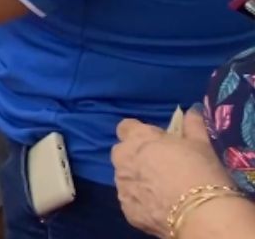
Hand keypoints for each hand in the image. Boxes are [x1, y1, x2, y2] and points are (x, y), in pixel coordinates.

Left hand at [112, 109, 233, 236]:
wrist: (201, 213)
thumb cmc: (201, 171)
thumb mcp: (201, 144)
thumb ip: (192, 124)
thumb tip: (192, 110)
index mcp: (137, 138)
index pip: (126, 126)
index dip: (139, 132)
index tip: (155, 140)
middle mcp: (122, 160)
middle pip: (122, 153)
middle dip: (135, 156)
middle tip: (160, 165)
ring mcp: (122, 187)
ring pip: (124, 177)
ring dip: (137, 179)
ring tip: (162, 188)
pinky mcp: (126, 210)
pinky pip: (131, 201)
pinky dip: (141, 201)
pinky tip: (160, 206)